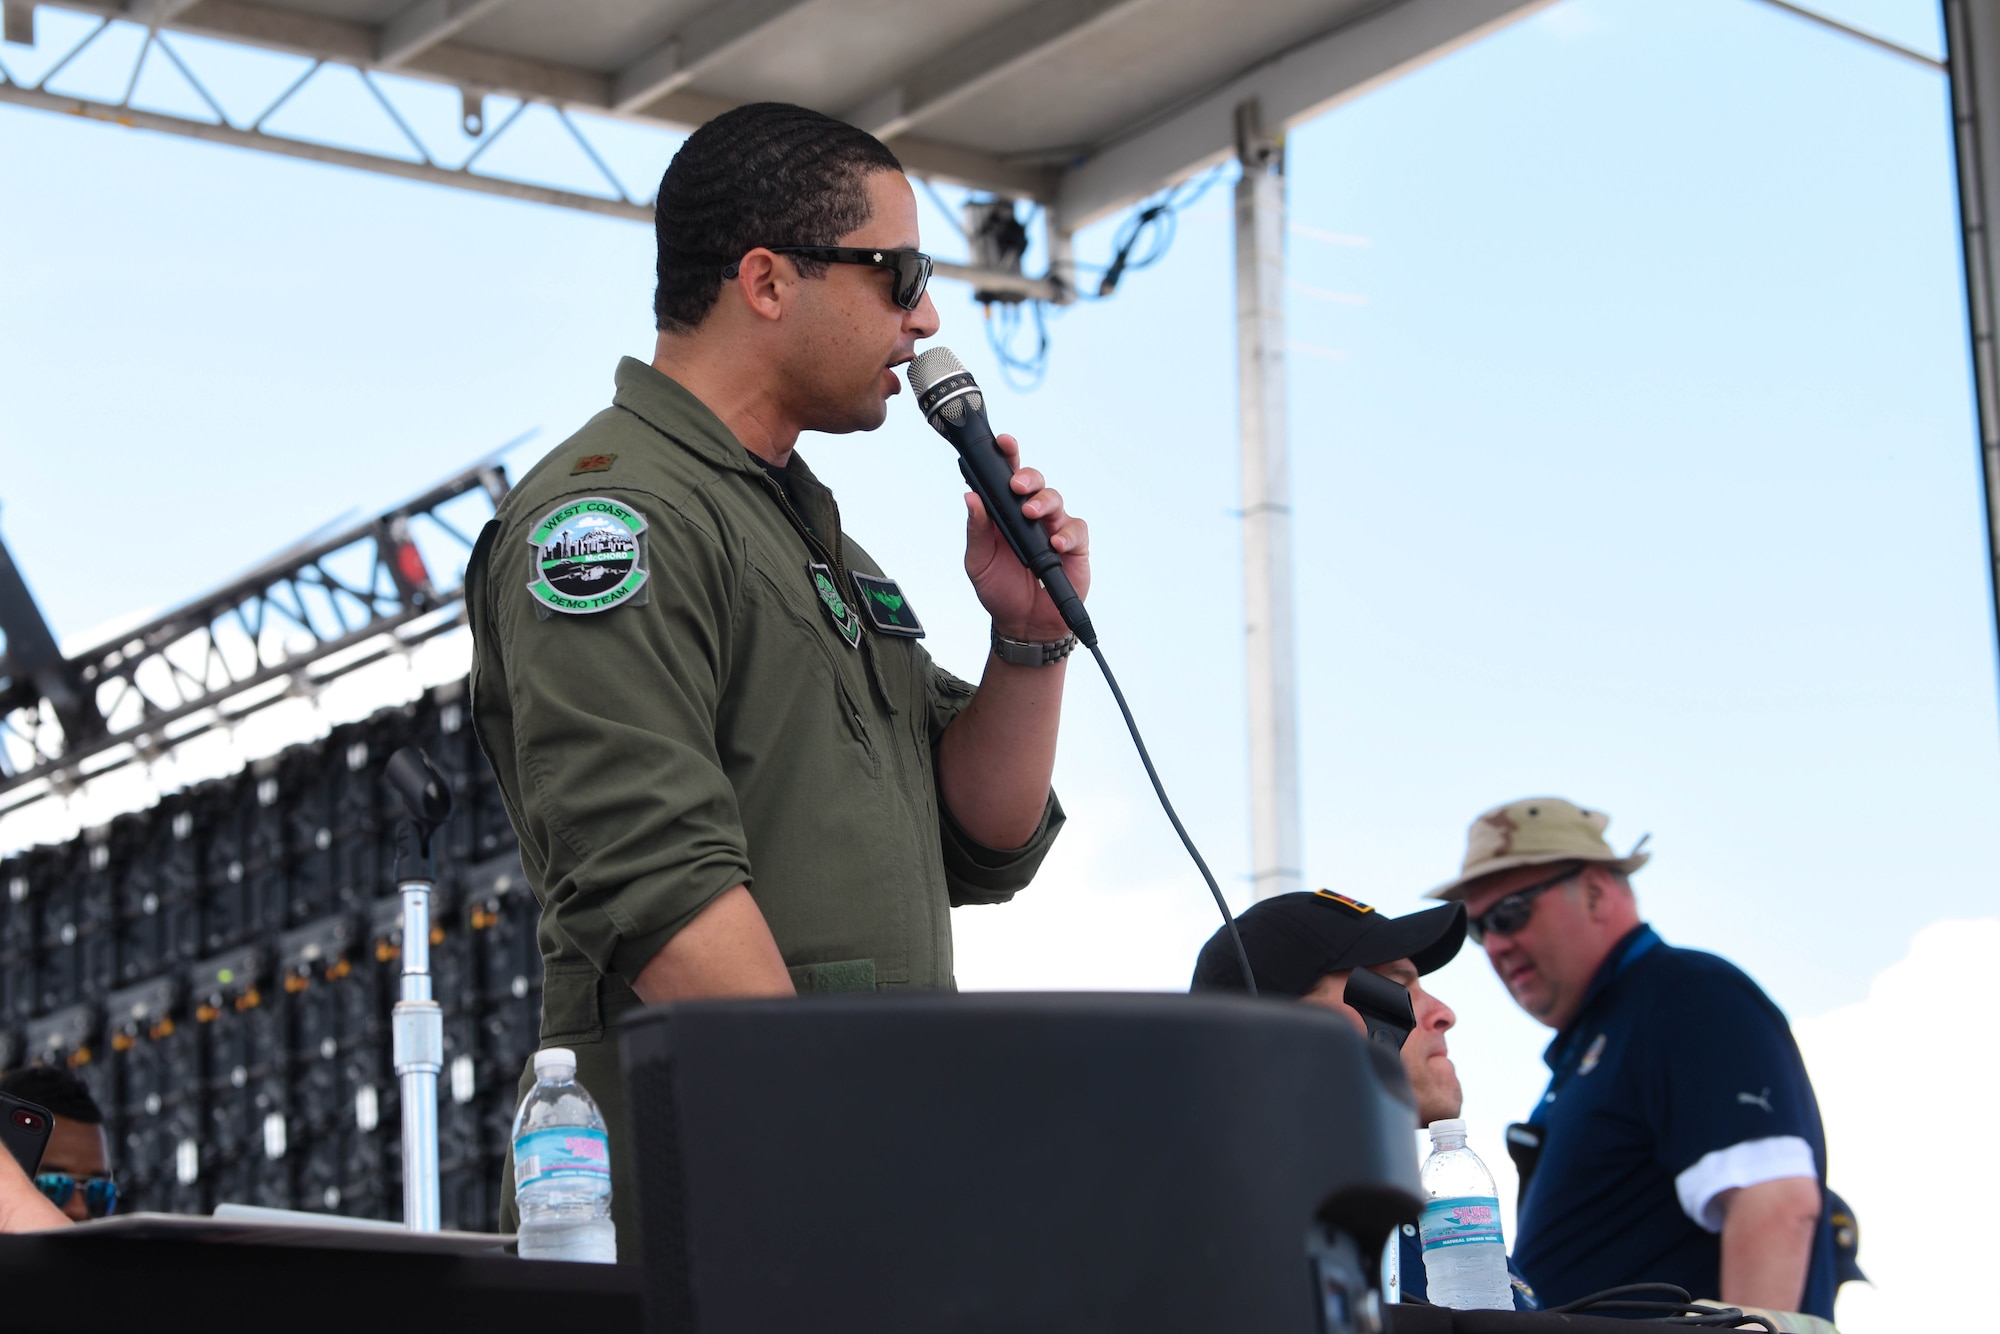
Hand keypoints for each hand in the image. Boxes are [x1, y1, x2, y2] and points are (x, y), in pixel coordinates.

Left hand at [962, 434, 1090, 641]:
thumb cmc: (999, 589)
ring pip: (1056, 500)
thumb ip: (977, 530)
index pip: (1007, 478)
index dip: (1008, 456)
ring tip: (1031, 514)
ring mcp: (1054, 528)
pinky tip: (1054, 542)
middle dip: (1027, 477)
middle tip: (1017, 487)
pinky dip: (1066, 533)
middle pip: (1035, 482)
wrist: (1023, 624)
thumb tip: (970, 498)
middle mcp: (1031, 515)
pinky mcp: (1074, 546)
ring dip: (1044, 502)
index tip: (1004, 442)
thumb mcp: (978, 561)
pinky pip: (1076, 529)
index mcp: (1005, 513)